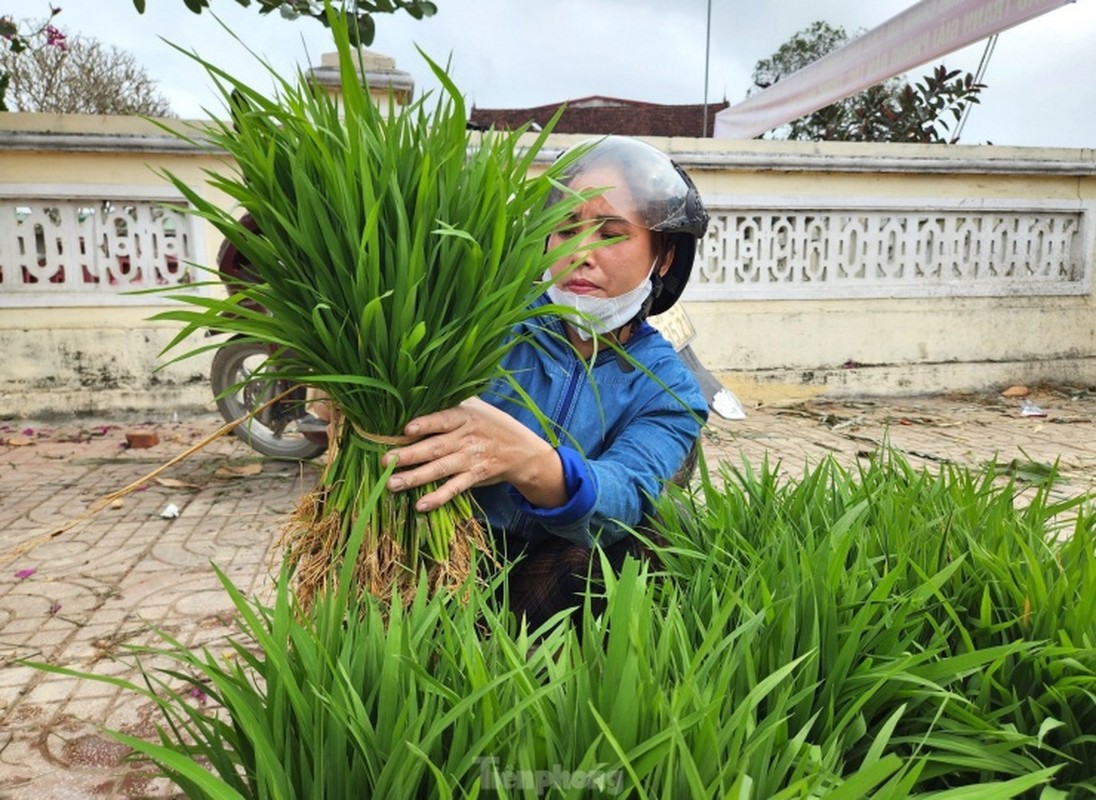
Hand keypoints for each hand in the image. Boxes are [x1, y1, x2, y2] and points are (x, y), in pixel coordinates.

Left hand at [381, 398, 565, 512]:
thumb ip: (451, 402)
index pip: (444, 419)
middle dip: (409, 455)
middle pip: (435, 447)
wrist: (522, 450)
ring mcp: (470, 459)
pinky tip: (420, 505)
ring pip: (440, 469)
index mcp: (466, 416)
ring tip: (392, 484)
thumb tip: (417, 393)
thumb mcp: (477, 406)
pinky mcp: (475, 477)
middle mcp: (467, 438)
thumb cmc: (492, 424)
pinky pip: (454, 489)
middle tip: (385, 461)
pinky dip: (438, 497)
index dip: (426, 424)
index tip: (406, 429)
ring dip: (415, 478)